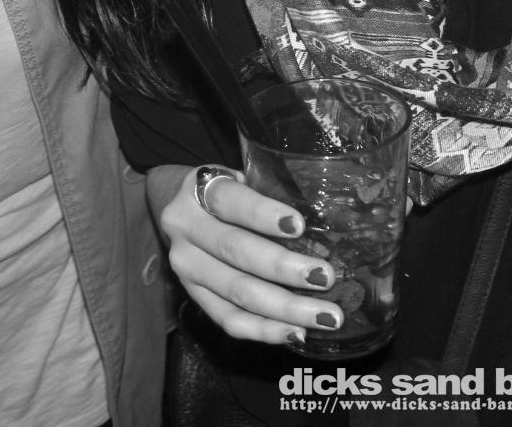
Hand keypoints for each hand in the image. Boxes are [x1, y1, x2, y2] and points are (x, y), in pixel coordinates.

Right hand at [147, 164, 342, 346]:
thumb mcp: (240, 178)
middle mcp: (184, 228)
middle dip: (283, 267)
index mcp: (196, 190)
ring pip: (236, 291)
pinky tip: (296, 331)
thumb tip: (330, 221)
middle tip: (325, 277)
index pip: (229, 200)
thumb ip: (269, 193)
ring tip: (325, 315)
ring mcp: (185, 267)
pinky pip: (229, 320)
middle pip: (235, 250)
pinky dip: (264, 330)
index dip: (262, 213)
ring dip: (285, 307)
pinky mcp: (193, 296)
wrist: (181, 212)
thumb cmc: (228, 193)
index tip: (299, 226)